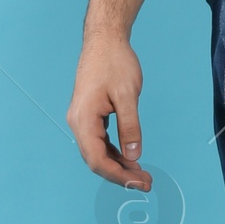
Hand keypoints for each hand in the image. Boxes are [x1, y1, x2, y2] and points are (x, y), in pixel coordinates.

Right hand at [67, 29, 150, 189]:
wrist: (104, 39)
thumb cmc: (115, 62)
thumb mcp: (127, 95)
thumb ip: (130, 127)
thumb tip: (134, 157)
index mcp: (83, 119)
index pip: (97, 158)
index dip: (118, 175)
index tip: (139, 183)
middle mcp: (78, 122)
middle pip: (95, 159)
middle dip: (120, 174)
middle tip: (146, 183)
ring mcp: (81, 119)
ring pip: (97, 152)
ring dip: (118, 165)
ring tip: (142, 174)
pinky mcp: (89, 115)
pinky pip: (99, 141)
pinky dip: (114, 152)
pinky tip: (130, 158)